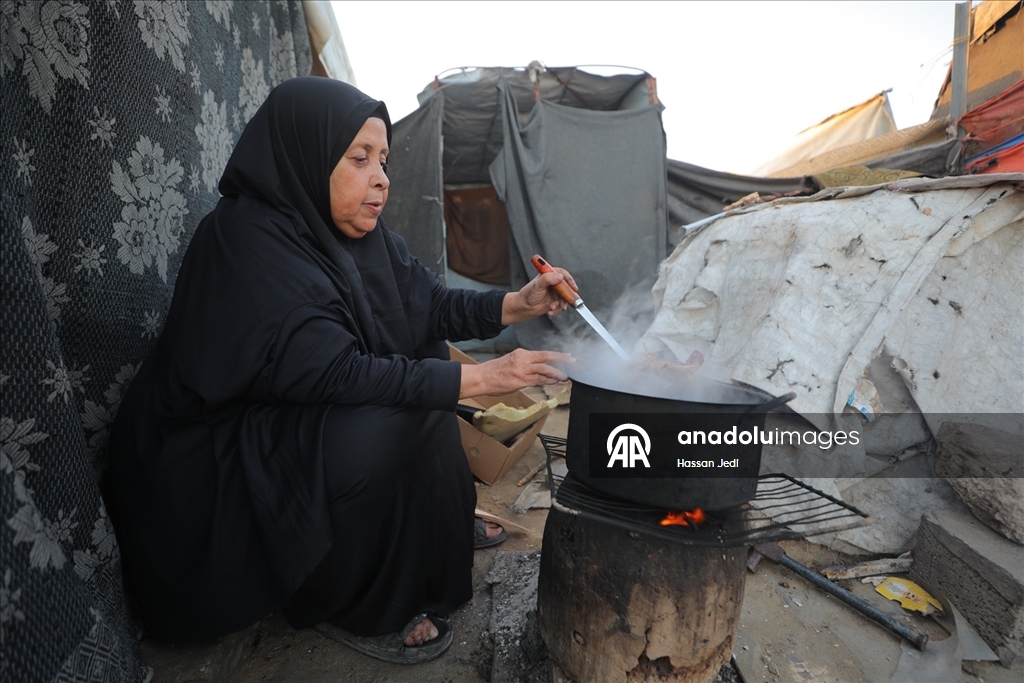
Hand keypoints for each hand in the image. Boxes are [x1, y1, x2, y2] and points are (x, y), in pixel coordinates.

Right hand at [459, 349, 573, 397]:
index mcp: (521, 353)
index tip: (566, 356)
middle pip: (547, 357)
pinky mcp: (521, 380)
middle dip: (562, 359)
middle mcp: (523, 358)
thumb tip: (537, 369)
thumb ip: (524, 364)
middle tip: (573, 360)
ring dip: (557, 372)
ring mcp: (522, 369)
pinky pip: (539, 379)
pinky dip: (548, 380)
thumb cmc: (494, 371)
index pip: (542, 353)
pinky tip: (555, 381)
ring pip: (545, 368)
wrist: (482, 377)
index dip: (556, 355)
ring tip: (566, 375)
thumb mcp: (510, 362)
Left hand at [500, 269, 577, 325]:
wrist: (523, 307)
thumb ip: (548, 279)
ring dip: (560, 304)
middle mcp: (553, 283)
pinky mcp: (555, 301)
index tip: (573, 287)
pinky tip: (550, 311)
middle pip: (567, 287)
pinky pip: (561, 306)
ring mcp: (555, 293)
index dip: (570, 280)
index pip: (563, 274)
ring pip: (565, 298)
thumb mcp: (537, 285)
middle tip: (566, 302)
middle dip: (567, 296)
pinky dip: (557, 309)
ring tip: (552, 307)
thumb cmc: (527, 294)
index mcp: (549, 275)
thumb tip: (560, 277)